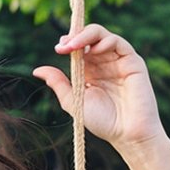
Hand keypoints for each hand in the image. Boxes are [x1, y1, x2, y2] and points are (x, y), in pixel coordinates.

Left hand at [33, 24, 164, 151]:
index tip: (59, 48)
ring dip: (86, 36)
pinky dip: (105, 41)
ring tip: (73, 46)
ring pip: (102, 35)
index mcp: (89, 71)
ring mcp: (118, 60)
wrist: (126, 134)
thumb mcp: (74, 101)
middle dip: (75, 36)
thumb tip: (36, 70)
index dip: (69, 43)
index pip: (78, 48)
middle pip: (89, 37)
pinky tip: (93, 50)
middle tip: (63, 45)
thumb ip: (58, 84)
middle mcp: (104, 62)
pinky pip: (119, 43)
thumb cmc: (102, 121)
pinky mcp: (133, 61)